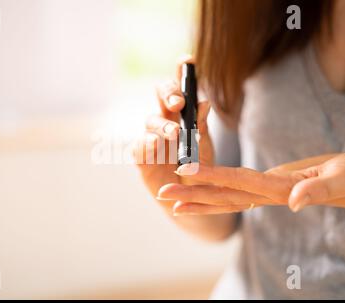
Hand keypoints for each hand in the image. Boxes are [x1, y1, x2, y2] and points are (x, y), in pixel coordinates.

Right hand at [133, 56, 213, 212]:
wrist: (192, 199)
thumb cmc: (200, 171)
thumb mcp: (205, 149)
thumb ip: (202, 128)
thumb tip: (204, 102)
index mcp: (183, 116)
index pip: (182, 90)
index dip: (182, 74)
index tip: (186, 60)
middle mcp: (166, 122)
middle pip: (161, 97)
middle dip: (168, 94)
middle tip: (178, 101)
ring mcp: (152, 140)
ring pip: (150, 121)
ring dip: (162, 125)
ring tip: (175, 133)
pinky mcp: (142, 160)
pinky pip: (139, 148)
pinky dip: (146, 145)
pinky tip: (154, 145)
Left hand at [157, 153, 344, 214]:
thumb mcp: (343, 179)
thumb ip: (319, 191)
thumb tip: (294, 203)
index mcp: (280, 188)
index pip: (239, 181)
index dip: (212, 176)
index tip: (185, 172)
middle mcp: (266, 194)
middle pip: (223, 195)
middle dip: (191, 194)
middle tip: (160, 193)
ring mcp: (264, 193)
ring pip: (224, 197)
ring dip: (195, 198)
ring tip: (168, 199)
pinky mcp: (265, 188)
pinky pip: (234, 192)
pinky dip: (213, 193)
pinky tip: (197, 194)